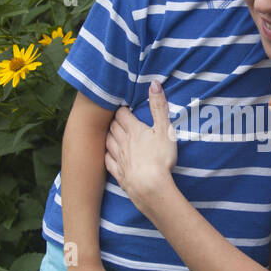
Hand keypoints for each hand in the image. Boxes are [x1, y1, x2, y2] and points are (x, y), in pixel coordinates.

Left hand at [104, 80, 177, 210]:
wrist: (150, 187)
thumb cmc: (160, 157)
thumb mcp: (164, 129)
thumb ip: (159, 107)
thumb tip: (154, 83)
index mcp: (133, 130)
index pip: (121, 114)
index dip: (122, 109)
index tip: (125, 107)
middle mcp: (122, 142)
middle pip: (112, 127)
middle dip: (113, 121)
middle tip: (117, 118)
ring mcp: (119, 159)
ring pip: (107, 142)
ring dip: (108, 136)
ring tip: (111, 133)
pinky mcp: (119, 174)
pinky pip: (108, 161)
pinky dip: (106, 155)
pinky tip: (108, 155)